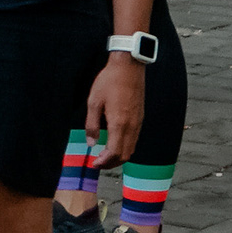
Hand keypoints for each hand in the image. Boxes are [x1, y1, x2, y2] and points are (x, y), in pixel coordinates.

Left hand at [85, 52, 145, 168]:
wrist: (128, 67)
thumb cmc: (108, 82)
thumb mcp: (93, 102)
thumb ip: (91, 125)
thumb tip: (91, 143)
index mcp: (119, 123)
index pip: (115, 152)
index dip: (104, 162)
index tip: (94, 164)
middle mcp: (132, 126)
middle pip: (125, 154)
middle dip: (112, 163)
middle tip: (98, 164)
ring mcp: (138, 122)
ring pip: (132, 148)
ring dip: (119, 156)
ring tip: (104, 156)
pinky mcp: (140, 117)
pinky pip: (135, 138)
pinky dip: (125, 146)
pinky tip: (114, 143)